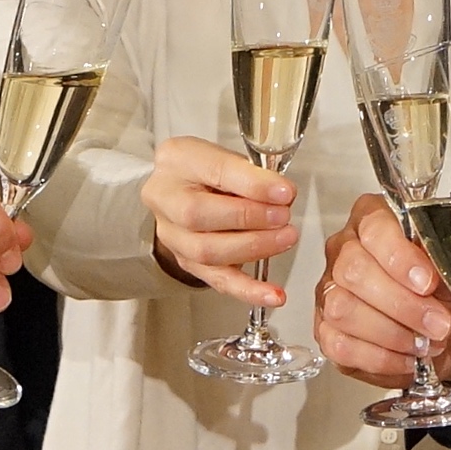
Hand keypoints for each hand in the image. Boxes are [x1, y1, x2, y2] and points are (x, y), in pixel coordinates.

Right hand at [139, 137, 297, 305]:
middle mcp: (165, 197)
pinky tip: (272, 294)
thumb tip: (282, 195)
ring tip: (285, 239)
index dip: (252, 184)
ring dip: (253, 248)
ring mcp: (172, 234)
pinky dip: (248, 290)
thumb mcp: (229, 154)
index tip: (284, 192)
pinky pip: (217, 280)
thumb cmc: (208, 169)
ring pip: (207, 251)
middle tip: (283, 217)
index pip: (214, 171)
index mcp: (178, 159)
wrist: (184, 189)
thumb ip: (252, 173)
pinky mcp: (187, 262)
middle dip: (250, 218)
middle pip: (198, 215)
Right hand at [319, 193, 450, 386]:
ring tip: (425, 344)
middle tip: (438, 324)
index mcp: (374, 219)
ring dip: (392, 334)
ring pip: (343, 309)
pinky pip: (340, 346)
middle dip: (403, 305)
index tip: (428, 283)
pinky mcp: (325, 329)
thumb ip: (447, 262)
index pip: (375, 229)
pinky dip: (379, 358)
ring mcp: (329, 290)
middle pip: (354, 271)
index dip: (400, 258)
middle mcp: (345, 249)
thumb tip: (443, 269)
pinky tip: (407, 359)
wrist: (446, 333)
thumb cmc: (448, 293)